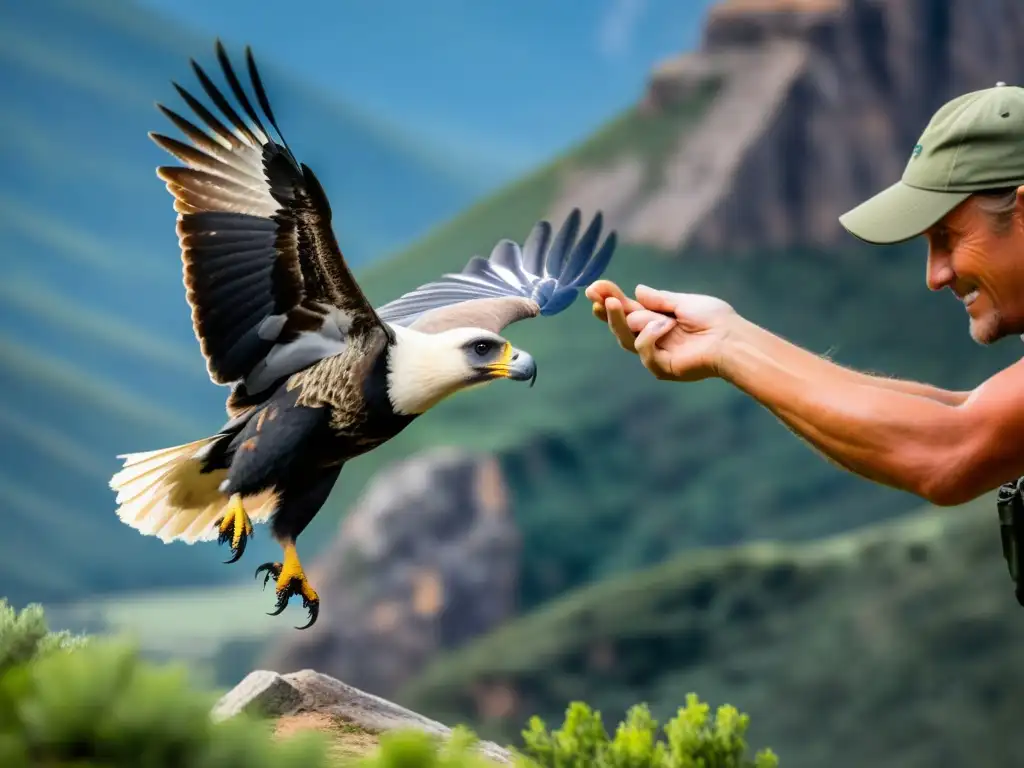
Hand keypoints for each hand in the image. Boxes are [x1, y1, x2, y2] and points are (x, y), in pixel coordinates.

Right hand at [586, 281, 735, 381]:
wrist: (732, 339)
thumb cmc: (714, 319)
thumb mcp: (683, 302)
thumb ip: (659, 299)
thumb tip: (637, 290)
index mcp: (657, 321)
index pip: (628, 311)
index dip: (610, 300)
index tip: (594, 289)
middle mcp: (653, 338)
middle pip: (620, 326)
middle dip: (606, 309)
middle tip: (593, 295)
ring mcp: (656, 354)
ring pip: (625, 339)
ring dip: (618, 320)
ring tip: (612, 303)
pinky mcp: (661, 368)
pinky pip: (644, 350)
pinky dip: (650, 334)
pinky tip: (664, 324)